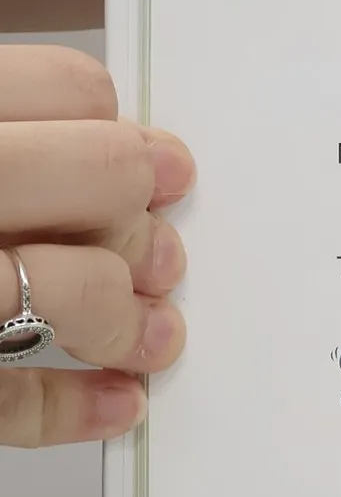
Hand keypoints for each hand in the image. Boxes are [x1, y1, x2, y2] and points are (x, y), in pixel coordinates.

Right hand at [0, 46, 192, 445]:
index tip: (163, 166)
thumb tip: (132, 168)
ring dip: (128, 315)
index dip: (119, 128)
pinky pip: (3, 399)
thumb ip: (21, 148)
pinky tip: (120, 403)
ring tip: (156, 334)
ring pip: (61, 285)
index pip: (59, 89)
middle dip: (146, 214)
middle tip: (167, 252)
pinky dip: (72, 408)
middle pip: (84, 173)